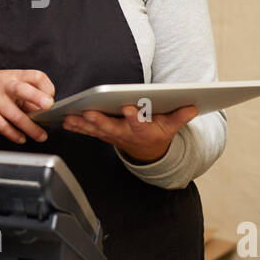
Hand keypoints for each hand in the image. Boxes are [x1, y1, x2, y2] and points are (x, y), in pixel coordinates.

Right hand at [0, 69, 54, 144]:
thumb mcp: (8, 84)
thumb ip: (26, 95)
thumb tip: (42, 111)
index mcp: (13, 75)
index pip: (36, 76)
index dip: (47, 87)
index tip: (51, 98)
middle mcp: (3, 84)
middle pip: (22, 89)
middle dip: (37, 97)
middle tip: (49, 106)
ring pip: (15, 115)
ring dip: (31, 128)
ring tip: (40, 136)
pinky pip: (3, 126)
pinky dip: (14, 134)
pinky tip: (21, 138)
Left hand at [62, 103, 198, 162]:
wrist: (147, 152)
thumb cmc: (157, 133)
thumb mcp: (171, 127)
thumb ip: (180, 116)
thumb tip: (193, 107)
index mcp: (143, 130)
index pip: (139, 123)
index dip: (134, 117)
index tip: (129, 109)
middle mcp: (125, 134)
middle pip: (112, 127)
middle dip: (100, 121)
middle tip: (89, 113)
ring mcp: (112, 136)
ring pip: (96, 130)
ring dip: (82, 124)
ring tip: (70, 117)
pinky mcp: (103, 134)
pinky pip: (88, 131)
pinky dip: (77, 127)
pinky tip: (65, 121)